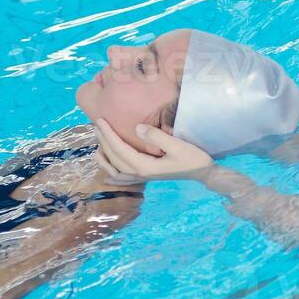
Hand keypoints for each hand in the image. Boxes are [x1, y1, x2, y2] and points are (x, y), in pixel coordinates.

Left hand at [93, 120, 213, 183]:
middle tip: (96, 124)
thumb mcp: (177, 145)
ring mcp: (143, 177)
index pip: (120, 149)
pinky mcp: (147, 176)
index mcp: (144, 166)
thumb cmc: (192, 158)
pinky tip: (108, 172)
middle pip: (115, 158)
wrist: (202, 173)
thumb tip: (137, 128)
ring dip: (104, 157)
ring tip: (96, 144)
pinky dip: (113, 174)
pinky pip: (124, 178)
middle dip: (104, 141)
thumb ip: (157, 137)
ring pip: (116, 170)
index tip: (100, 120)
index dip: (108, 134)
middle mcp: (140, 173)